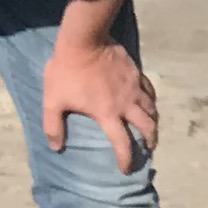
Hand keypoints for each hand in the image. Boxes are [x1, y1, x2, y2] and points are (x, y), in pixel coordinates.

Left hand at [43, 31, 158, 172]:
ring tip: (151, 128)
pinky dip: (152, 100)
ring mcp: (134, 87)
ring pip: (152, 109)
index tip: (126, 168)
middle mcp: (126, 104)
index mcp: (107, 114)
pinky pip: (150, 90)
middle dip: (151, 141)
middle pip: (148, 127)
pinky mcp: (136, 73)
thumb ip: (53, 126)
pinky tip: (149, 102)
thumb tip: (56, 147)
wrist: (84, 39)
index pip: (122, 143)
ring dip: (154, 122)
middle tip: (149, 148)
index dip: (126, 159)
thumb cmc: (67, 70)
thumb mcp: (53, 100)